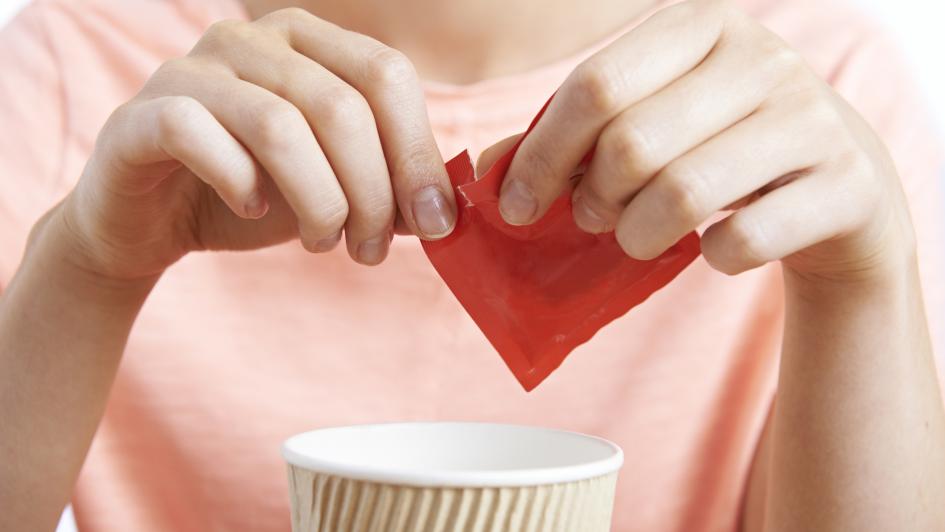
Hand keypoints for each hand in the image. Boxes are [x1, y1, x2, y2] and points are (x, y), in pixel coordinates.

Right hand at [55, 8, 455, 280]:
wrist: (152, 219)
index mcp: (309, 43)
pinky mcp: (143, 112)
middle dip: (372, 192)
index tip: (434, 222)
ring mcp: (193, 68)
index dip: (418, 153)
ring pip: (280, 126)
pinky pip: (201, 137)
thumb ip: (386, 187)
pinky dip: (241, 185)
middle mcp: (252, 39)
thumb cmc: (253, 195)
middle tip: (371, 250)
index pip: (387, 75)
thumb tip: (442, 210)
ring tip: (324, 243)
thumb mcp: (334, 189)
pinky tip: (254, 211)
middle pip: (343, 107)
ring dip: (318, 201)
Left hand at [496, 0, 913, 283]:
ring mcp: (812, 118)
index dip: (542, 154)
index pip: (596, 86)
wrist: (840, 186)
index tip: (515, 204)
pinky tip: (713, 248)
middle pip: (631, 144)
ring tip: (636, 238)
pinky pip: (743, 239)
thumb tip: (488, 174)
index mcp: (701, 27)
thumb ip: (570, 141)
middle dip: (592, 198)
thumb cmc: (720, 149)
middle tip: (589, 218)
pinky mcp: (845, 184)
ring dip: (638, 235)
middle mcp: (763, 58)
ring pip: (682, 194)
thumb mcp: (650, 126)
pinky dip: (713, 257)